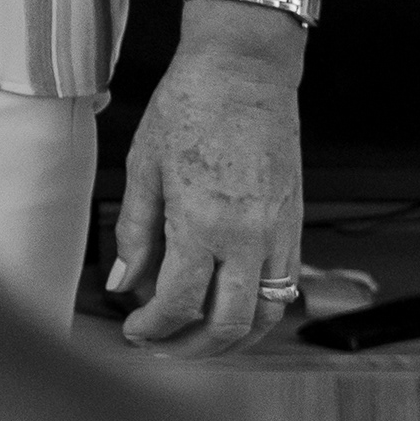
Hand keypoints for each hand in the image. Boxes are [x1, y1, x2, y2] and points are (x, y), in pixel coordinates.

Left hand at [110, 1, 305, 357]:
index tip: (134, 333)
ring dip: (231, 339)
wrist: (244, 72)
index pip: (180, 303)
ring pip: (266, 315)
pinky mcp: (296, 225)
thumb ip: (135, 232)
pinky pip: (285, 287)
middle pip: (228, 324)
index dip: (154, 329)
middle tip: (161, 348)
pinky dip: (258, 310)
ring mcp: (280, 234)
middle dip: (192, 348)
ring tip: (195, 339)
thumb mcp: (143, 168)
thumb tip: (123, 284)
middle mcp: (249, 237)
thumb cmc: (188, 108)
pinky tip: (229, 307)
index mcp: (202, 223)